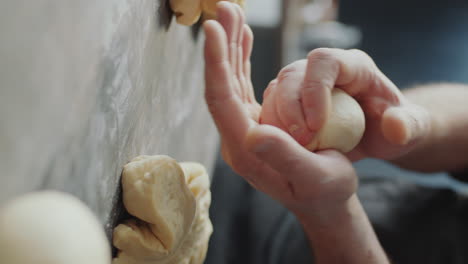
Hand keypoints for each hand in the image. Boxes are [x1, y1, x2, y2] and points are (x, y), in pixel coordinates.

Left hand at [203, 2, 356, 216]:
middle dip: (221, 45)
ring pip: (231, 81)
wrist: (326, 200)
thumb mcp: (314, 177)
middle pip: (222, 85)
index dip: (216, 63)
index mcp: (245, 150)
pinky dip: (242, 60)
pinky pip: (243, 85)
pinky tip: (242, 40)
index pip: (222, 100)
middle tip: (223, 9)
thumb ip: (283, 157)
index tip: (212, 30)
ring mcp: (245, 127)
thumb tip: (251, 134)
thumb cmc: (326, 192)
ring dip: (230, 47)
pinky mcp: (256, 121)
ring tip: (231, 15)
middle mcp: (238, 137)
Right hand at [261, 49, 430, 160]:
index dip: (314, 89)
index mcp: (353, 66)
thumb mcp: (412, 128)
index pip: (324, 61)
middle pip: (292, 74)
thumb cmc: (395, 127)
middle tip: (301, 142)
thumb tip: (394, 127)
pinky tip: (282, 148)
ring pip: (276, 90)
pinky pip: (271, 109)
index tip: (316, 125)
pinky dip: (272, 128)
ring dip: (277, 120)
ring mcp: (303, 85)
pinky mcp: (291, 103)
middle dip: (290, 107)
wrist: (378, 135)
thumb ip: (409, 126)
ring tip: (292, 148)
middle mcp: (323, 70)